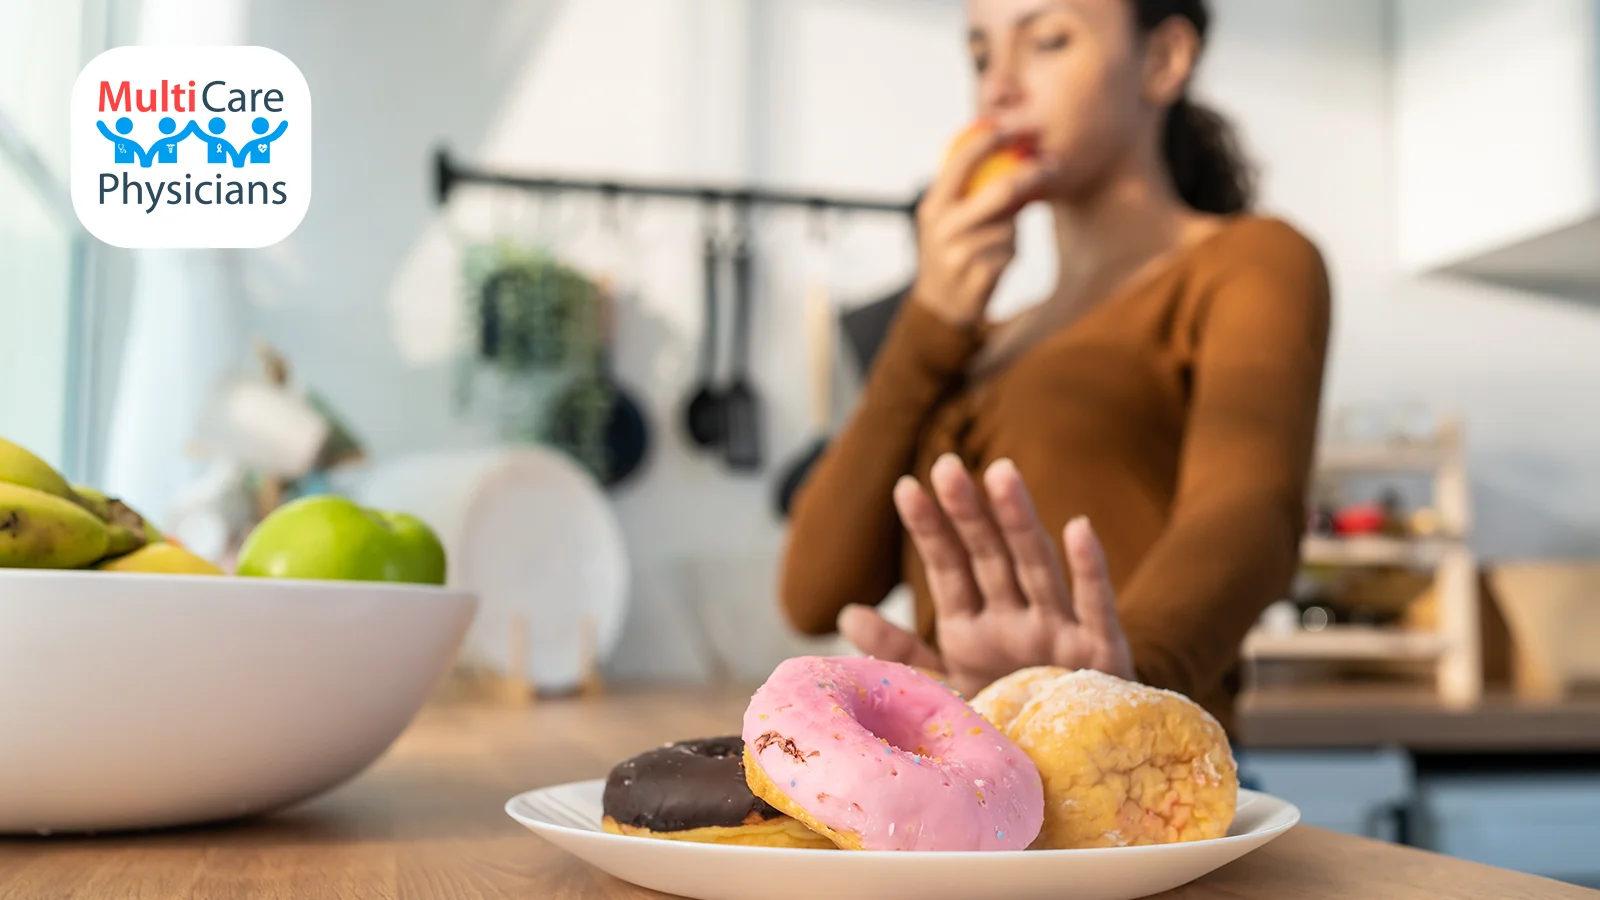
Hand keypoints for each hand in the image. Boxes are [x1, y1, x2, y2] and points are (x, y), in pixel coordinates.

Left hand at [838, 454, 1135, 698]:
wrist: (1071, 774)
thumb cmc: (1008, 718)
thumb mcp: (947, 685)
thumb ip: (901, 652)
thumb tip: (846, 612)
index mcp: (974, 624)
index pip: (948, 567)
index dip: (930, 528)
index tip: (906, 487)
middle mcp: (1014, 618)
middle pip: (988, 556)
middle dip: (968, 512)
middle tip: (947, 465)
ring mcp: (1057, 632)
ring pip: (1035, 568)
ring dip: (1019, 522)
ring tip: (1002, 474)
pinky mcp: (1099, 655)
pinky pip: (1095, 609)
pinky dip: (1090, 571)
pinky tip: (1079, 528)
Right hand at [910, 124, 1057, 328]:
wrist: (939, 306)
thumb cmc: (953, 251)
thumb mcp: (948, 219)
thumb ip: (970, 192)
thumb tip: (1013, 153)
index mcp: (934, 206)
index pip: (961, 162)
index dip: (987, 140)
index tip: (1011, 128)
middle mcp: (942, 227)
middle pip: (999, 191)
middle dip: (1030, 176)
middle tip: (1052, 166)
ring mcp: (957, 255)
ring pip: (1009, 228)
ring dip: (1012, 234)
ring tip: (994, 246)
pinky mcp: (975, 279)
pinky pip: (1010, 255)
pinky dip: (1009, 258)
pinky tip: (993, 267)